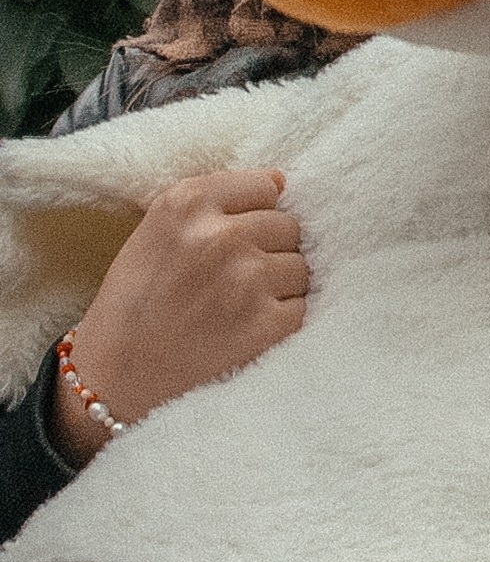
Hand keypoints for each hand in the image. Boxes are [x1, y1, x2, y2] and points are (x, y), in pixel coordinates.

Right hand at [55, 168, 308, 463]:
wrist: (114, 379)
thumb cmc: (133, 304)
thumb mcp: (154, 232)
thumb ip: (210, 204)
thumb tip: (282, 182)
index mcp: (187, 204)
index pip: (266, 185)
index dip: (258, 212)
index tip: (241, 233)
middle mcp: (220, 235)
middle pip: (288, 226)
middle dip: (270, 249)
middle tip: (237, 278)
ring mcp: (247, 280)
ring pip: (301, 266)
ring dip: (281, 285)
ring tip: (242, 305)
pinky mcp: (267, 324)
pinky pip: (303, 306)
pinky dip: (284, 319)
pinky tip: (250, 329)